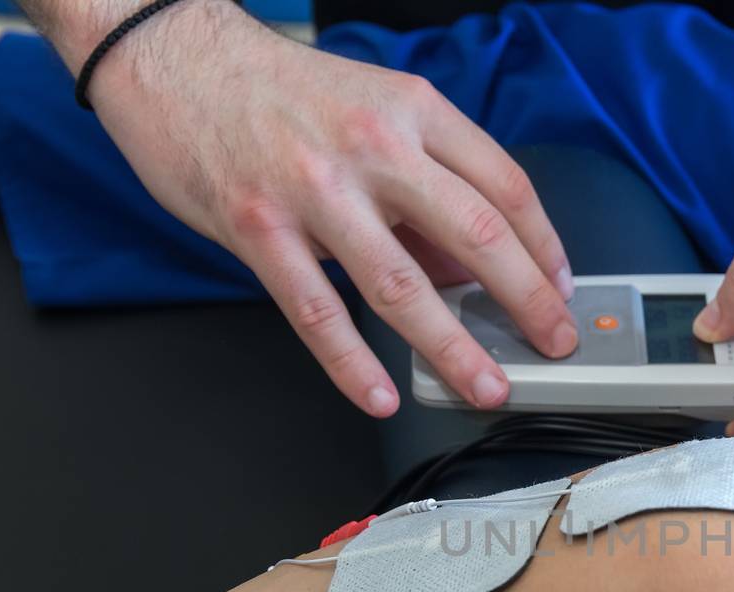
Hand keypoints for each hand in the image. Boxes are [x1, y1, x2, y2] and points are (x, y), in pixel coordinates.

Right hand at [82, 0, 576, 415]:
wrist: (172, 54)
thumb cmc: (276, 89)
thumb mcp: (372, 108)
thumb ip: (423, 182)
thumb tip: (470, 262)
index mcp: (412, 110)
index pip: (505, 185)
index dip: (545, 246)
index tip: (562, 288)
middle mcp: (373, 147)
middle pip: (476, 234)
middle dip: (527, 301)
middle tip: (554, 344)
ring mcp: (315, 190)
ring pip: (402, 286)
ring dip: (454, 348)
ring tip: (486, 387)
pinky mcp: (258, 228)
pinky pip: (317, 312)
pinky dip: (353, 364)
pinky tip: (381, 395)